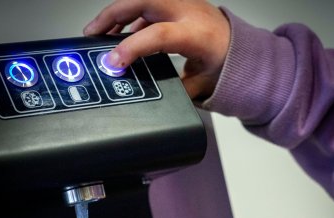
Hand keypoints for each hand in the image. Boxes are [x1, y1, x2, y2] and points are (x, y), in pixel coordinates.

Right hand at [83, 0, 230, 99]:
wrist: (242, 49)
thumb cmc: (226, 65)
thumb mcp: (200, 85)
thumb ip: (173, 89)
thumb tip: (148, 92)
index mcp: (196, 34)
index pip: (158, 35)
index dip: (132, 47)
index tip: (114, 61)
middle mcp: (188, 11)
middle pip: (142, 0)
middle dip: (112, 15)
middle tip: (92, 33)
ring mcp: (182, 2)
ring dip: (118, 13)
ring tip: (99, 33)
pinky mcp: (177, 2)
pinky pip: (148, 4)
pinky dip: (130, 16)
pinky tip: (121, 33)